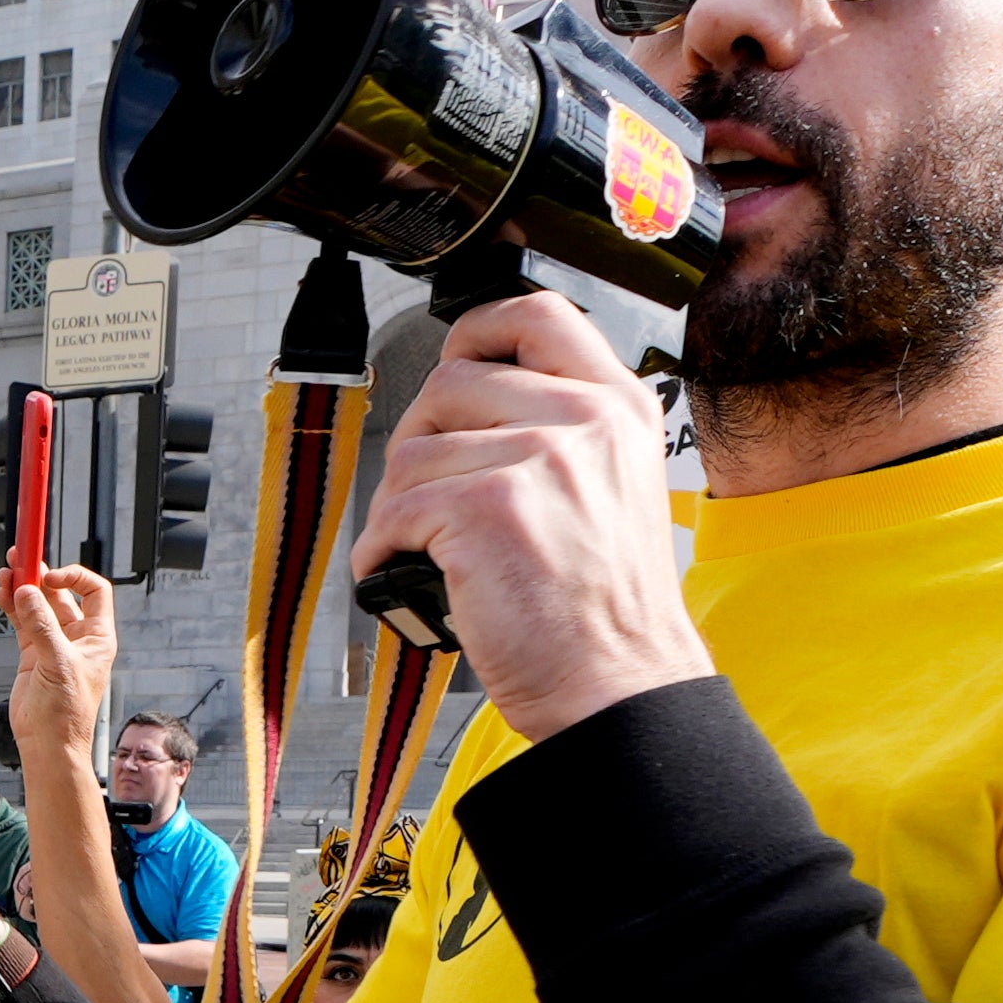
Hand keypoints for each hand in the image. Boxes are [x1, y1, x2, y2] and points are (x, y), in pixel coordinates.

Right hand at [4, 560, 119, 770]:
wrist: (48, 745)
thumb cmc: (66, 714)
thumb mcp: (58, 664)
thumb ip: (42, 627)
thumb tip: (27, 593)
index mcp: (96, 637)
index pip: (93, 591)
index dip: (73, 577)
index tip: (49, 575)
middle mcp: (76, 637)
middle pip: (60, 593)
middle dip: (40, 574)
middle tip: (21, 558)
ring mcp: (52, 644)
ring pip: (37, 605)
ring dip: (22, 588)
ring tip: (5, 574)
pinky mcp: (32, 654)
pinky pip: (22, 622)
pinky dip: (12, 607)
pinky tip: (1, 595)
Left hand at [346, 292, 711, 747]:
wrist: (620, 686)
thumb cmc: (606, 610)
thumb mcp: (615, 488)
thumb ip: (562, 432)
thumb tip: (469, 407)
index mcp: (619, 407)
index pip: (536, 317)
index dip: (478, 333)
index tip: (457, 366)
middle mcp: (585, 421)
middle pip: (452, 382)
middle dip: (420, 439)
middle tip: (428, 493)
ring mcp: (539, 458)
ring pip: (414, 450)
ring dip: (399, 505)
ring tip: (424, 547)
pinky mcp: (489, 507)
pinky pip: (396, 509)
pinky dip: (382, 548)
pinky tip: (405, 574)